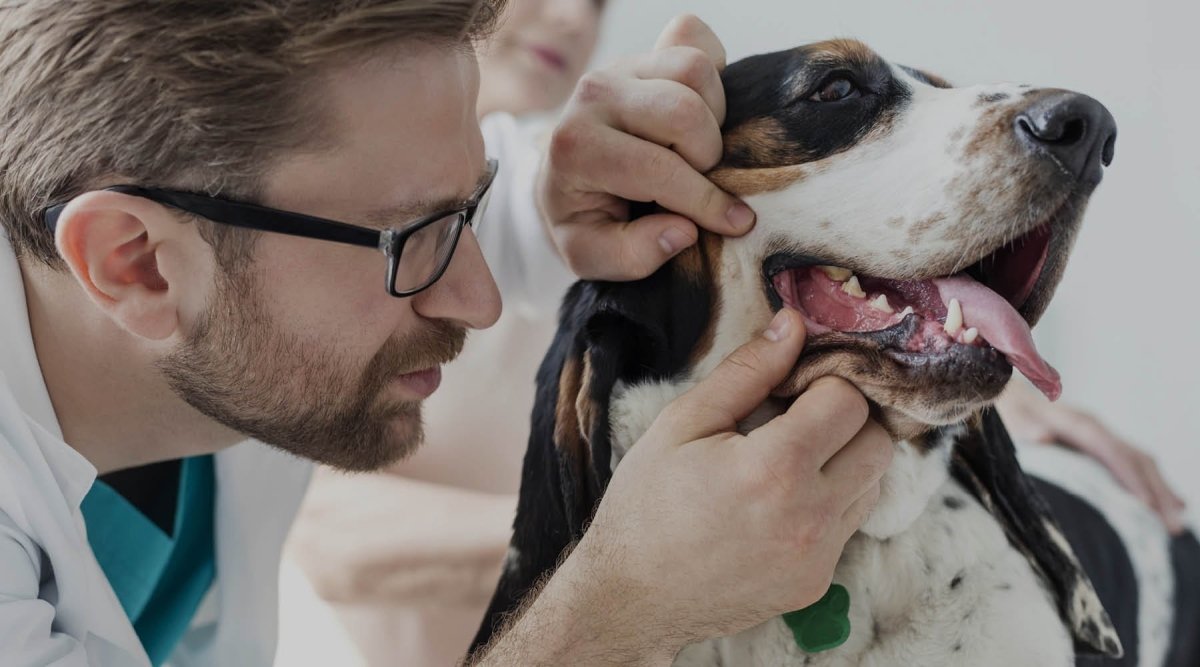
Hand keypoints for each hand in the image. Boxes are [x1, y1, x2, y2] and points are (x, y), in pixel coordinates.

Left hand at [538, 14, 755, 280]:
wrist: (567, 176)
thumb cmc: (585, 218)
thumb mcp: (591, 256)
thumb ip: (632, 256)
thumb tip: (683, 231)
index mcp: (575, 147)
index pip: (657, 169)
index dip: (704, 202)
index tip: (736, 224)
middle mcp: (592, 95)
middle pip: (684, 111)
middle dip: (708, 156)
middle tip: (702, 180)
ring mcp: (619, 66)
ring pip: (696, 70)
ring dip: (713, 117)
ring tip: (697, 150)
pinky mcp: (644, 51)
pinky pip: (697, 39)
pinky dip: (713, 75)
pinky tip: (701, 113)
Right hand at [564, 309, 892, 652]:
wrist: (631, 595)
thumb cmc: (647, 503)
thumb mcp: (683, 423)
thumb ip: (747, 371)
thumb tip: (794, 323)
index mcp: (774, 468)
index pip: (848, 400)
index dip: (820, 383)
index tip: (789, 390)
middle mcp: (808, 516)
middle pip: (877, 442)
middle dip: (844, 420)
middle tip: (794, 421)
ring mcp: (817, 556)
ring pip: (873, 483)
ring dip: (843, 461)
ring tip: (785, 462)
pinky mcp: (817, 582)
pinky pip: (849, 524)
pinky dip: (828, 503)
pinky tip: (779, 502)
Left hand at [997, 380, 1186, 534]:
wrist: (1008, 395)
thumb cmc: (1008, 412)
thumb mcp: (1010, 418)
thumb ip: (1025, 427)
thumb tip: (1042, 437)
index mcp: (1075, 423)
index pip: (1110, 450)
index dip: (1129, 476)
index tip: (1145, 505)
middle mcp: (1095, 428)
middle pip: (1135, 459)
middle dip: (1156, 492)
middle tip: (1172, 527)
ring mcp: (1101, 436)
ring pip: (1141, 463)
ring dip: (1160, 492)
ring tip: (1175, 524)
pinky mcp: (1099, 445)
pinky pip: (1134, 464)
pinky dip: (1153, 485)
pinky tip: (1168, 506)